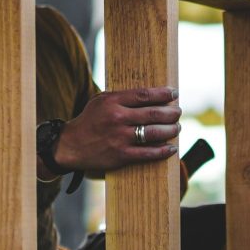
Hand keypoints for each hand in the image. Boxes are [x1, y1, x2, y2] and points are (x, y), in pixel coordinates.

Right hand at [56, 87, 181, 172]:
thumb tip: (150, 94)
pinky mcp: (121, 155)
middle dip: (171, 113)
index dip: (163, 94)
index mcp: (113, 102)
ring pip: (154, 133)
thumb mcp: (100, 101)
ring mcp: (120, 138)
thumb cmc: (89, 121)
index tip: (174, 94)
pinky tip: (171, 148)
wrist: (71, 146)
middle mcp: (117, 118)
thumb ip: (122, 96)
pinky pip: (148, 153)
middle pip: (153, 113)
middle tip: (178, 113)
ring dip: (171, 130)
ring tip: (177, 128)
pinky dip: (163, 151)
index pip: (144, 95)